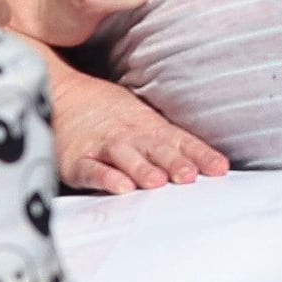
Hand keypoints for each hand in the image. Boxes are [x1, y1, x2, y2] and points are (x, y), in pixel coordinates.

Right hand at [49, 66, 229, 191]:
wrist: (61, 94)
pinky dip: (106, 178)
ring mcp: (103, 146)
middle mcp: (130, 135)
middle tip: (190, 176)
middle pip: (156, 150)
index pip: (181, 141)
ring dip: (142, 169)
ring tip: (157, 183)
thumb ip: (168, 141)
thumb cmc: (108, 113)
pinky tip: (119, 187)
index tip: (220, 168)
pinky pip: (93, 169)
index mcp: (149, 127)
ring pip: (126, 157)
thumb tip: (203, 163)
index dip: (201, 154)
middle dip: (174, 163)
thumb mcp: (143, 119)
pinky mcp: (78, 160)